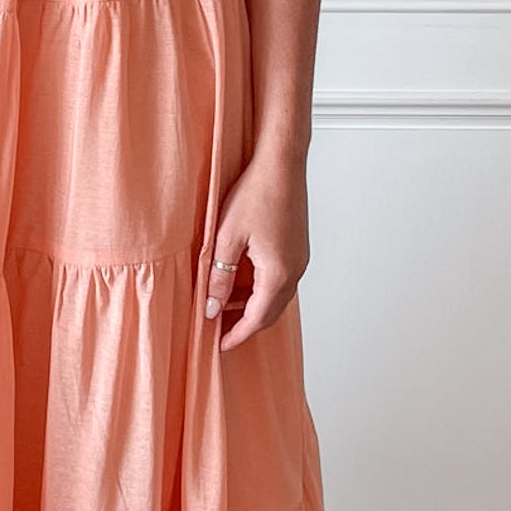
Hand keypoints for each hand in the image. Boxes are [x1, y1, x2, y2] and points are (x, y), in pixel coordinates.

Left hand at [202, 150, 307, 350]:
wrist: (282, 164)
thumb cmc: (256, 193)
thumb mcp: (227, 237)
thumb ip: (219, 276)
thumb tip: (210, 307)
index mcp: (278, 273)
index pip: (257, 318)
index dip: (237, 335)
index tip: (220, 346)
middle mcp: (294, 271)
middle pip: (270, 313)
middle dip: (245, 324)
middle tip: (219, 330)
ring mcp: (299, 260)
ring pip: (276, 297)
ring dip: (252, 306)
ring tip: (222, 303)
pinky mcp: (298, 249)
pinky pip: (280, 280)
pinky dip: (261, 290)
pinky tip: (240, 281)